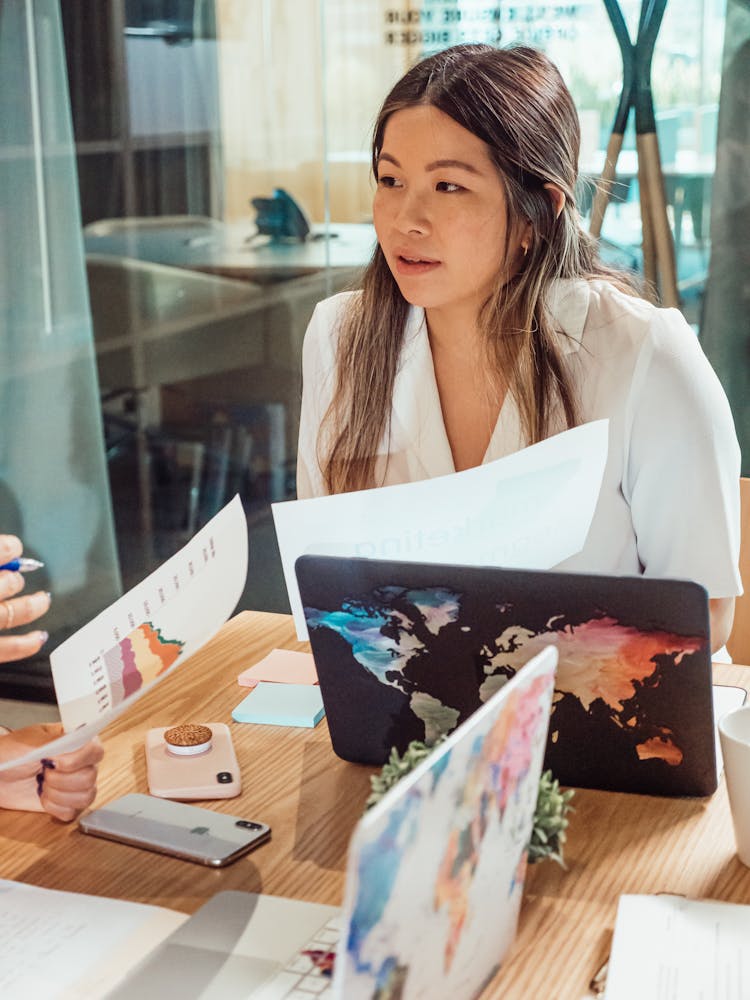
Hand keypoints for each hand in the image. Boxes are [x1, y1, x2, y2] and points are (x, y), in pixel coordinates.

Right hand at [0, 534, 49, 661]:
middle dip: (15, 578)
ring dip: (31, 604)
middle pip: (8, 583)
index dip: (8, 548)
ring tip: (42, 600)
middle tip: (17, 577)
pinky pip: (7, 649)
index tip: (13, 548)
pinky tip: (40, 636)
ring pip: (12, 613)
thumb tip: (6, 555)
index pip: (1, 552)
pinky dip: (26, 644)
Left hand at [0, 723, 102, 820]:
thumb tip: (78, 742)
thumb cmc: (13, 752)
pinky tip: (43, 797)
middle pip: (90, 777)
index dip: (77, 760)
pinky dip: (54, 808)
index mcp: (77, 741)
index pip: (95, 750)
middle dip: (61, 780)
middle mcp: (81, 762)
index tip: (54, 763)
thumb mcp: (33, 742)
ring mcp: (76, 784)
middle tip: (44, 773)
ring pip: (85, 797)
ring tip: (43, 785)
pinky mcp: (67, 803)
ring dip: (58, 794)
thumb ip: (58, 741)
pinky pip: (73, 812)